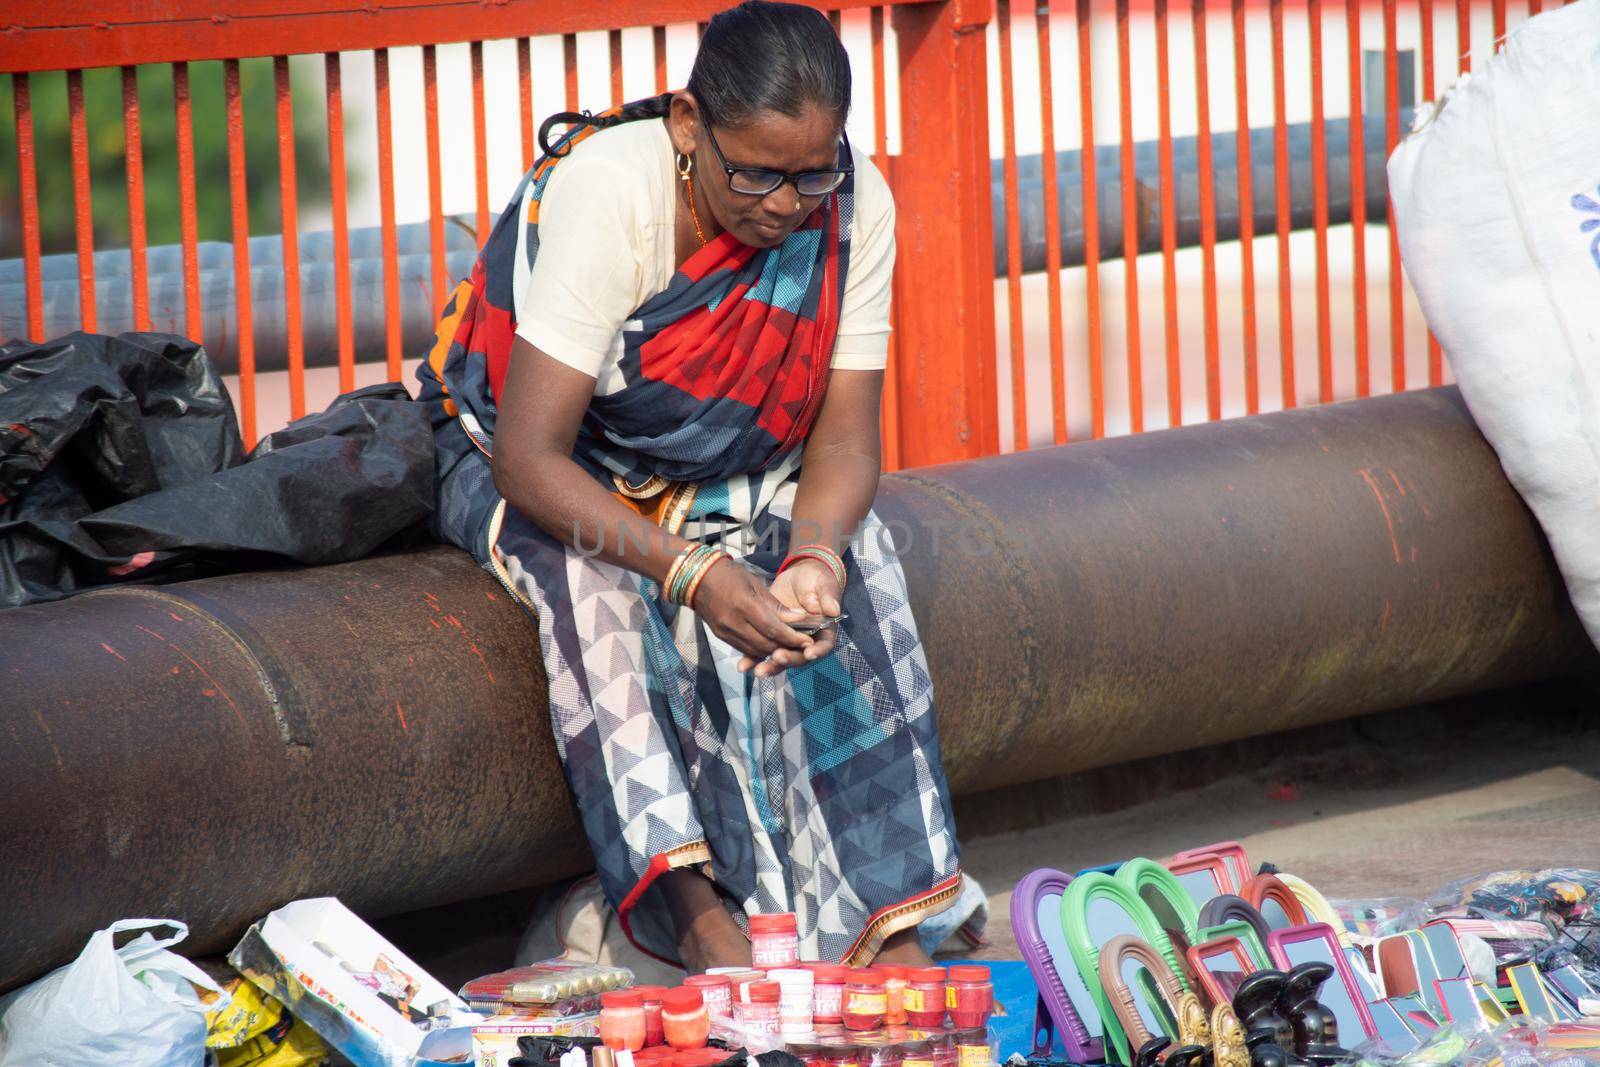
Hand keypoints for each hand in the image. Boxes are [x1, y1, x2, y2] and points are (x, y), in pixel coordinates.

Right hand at [691, 558, 813, 675]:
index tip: (807, 640)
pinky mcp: (721, 637)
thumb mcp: (755, 584)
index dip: (792, 637)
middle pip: (766, 643)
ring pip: (756, 650)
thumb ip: (776, 604)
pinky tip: (770, 646)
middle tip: (802, 645)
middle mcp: (734, 622)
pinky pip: (744, 649)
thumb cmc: (729, 576)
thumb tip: (798, 618)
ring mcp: (726, 632)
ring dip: (774, 651)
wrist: (697, 580)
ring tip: (788, 646)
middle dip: (786, 646)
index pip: (773, 628)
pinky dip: (760, 650)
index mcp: (744, 605)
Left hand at [740, 557, 842, 674]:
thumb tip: (834, 610)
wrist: (798, 577)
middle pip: (800, 657)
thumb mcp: (824, 585)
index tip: (809, 653)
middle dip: (788, 659)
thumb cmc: (816, 580)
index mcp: (824, 632)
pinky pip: (763, 652)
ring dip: (770, 666)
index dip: (817, 651)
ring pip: (781, 658)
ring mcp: (788, 642)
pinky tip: (744, 665)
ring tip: (759, 670)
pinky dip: (753, 660)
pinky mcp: (772, 638)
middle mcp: (807, 641)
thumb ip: (828, 597)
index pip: (823, 646)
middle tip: (777, 658)